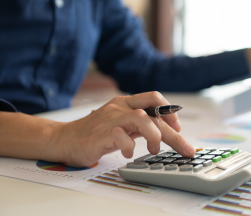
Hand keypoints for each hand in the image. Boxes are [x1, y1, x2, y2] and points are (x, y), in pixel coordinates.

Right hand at [49, 92, 194, 166]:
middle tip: (185, 148)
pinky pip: (121, 137)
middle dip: (174, 133)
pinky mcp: (101, 134)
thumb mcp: (121, 123)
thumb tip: (164, 130)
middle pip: (154, 114)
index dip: (169, 111)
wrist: (65, 139)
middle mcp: (120, 107)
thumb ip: (139, 123)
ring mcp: (110, 119)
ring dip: (154, 136)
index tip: (177, 127)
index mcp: (125, 102)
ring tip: (154, 150)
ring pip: (141, 119)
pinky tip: (128, 153)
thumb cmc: (95, 133)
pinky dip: (130, 147)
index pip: (154, 98)